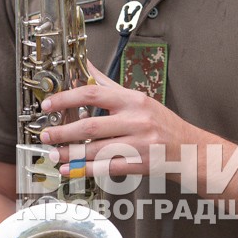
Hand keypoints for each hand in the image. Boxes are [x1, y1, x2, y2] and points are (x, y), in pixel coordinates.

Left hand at [39, 62, 190, 178]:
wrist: (191, 150)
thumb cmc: (163, 125)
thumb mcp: (139, 100)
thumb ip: (109, 86)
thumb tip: (86, 67)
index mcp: (133, 100)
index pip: (93, 94)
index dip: (66, 98)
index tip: (48, 105)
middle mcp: (136, 120)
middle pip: (90, 125)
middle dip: (63, 131)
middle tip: (46, 134)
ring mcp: (139, 143)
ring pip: (95, 149)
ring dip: (70, 153)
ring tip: (53, 153)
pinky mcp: (139, 164)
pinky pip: (106, 167)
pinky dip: (85, 170)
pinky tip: (70, 170)